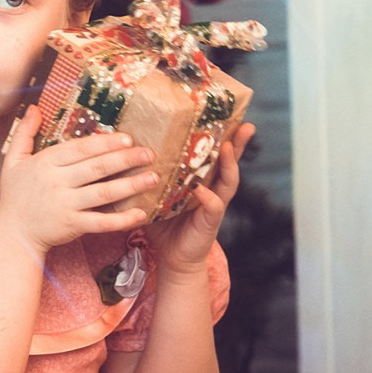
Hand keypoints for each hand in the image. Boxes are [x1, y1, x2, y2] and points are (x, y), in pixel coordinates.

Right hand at [0, 106, 157, 252]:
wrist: (13, 234)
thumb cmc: (15, 195)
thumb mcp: (13, 161)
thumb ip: (25, 133)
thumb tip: (34, 108)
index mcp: (46, 163)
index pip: (80, 149)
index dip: (104, 143)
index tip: (127, 138)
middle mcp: (57, 182)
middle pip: (96, 168)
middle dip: (125, 159)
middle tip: (148, 153)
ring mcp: (65, 205)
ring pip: (103, 193)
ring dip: (130, 185)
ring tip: (152, 178)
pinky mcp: (73, 226)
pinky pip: (101, 222)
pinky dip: (122, 219)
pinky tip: (140, 213)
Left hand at [149, 122, 255, 274]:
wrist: (172, 257)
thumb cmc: (164, 223)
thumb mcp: (155, 192)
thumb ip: (149, 174)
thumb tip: (125, 149)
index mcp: (201, 179)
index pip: (215, 153)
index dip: (224, 135)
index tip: (230, 114)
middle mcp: (213, 188)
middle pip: (230, 162)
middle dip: (239, 143)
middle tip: (246, 124)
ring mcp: (214, 205)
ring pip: (229, 181)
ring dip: (230, 164)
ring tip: (228, 147)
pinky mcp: (210, 222)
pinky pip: (214, 207)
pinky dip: (209, 197)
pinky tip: (202, 189)